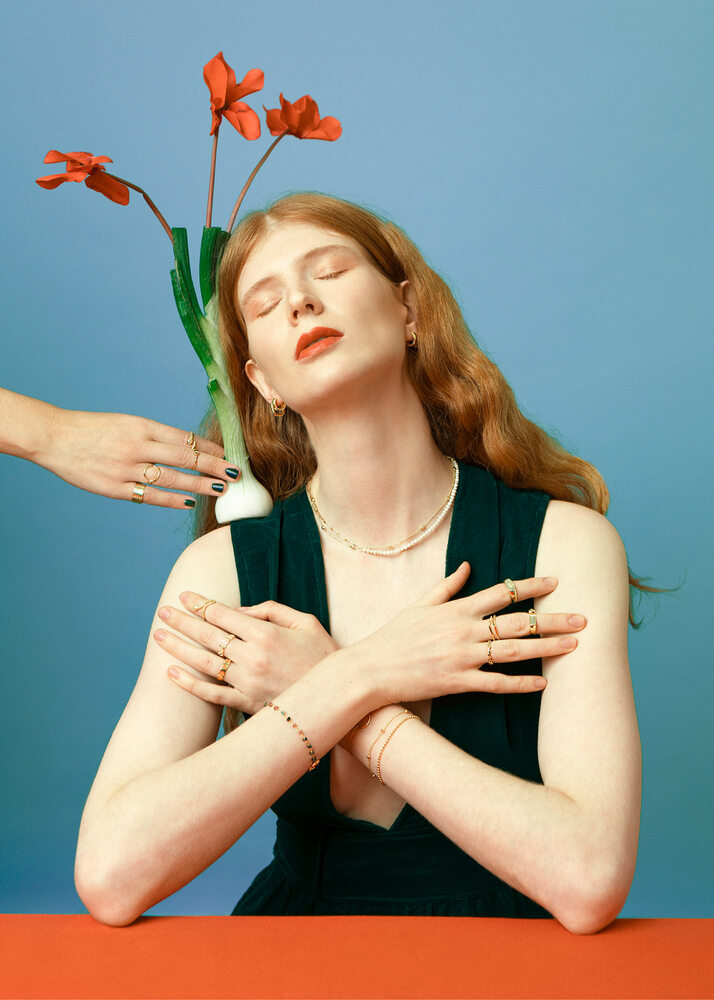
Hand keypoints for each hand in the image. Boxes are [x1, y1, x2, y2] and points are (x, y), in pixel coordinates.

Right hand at [42, 408, 239, 507]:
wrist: (54, 438)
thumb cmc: (93, 430)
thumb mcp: (125, 423)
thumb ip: (153, 435)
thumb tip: (186, 447)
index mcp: (141, 426)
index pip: (184, 438)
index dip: (209, 447)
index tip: (227, 454)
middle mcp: (137, 446)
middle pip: (184, 457)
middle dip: (213, 465)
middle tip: (236, 473)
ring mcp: (126, 469)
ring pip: (172, 478)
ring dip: (200, 484)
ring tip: (221, 488)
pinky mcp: (114, 488)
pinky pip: (149, 496)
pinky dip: (171, 500)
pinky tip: (189, 502)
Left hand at [154, 592, 339, 714]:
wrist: (339, 696)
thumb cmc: (324, 654)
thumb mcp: (305, 621)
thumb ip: (271, 610)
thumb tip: (238, 610)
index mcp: (266, 633)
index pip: (223, 615)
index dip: (200, 603)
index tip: (184, 596)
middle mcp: (253, 657)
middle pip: (208, 636)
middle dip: (182, 621)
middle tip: (162, 611)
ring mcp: (249, 683)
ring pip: (205, 663)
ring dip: (178, 648)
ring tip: (158, 636)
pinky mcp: (249, 704)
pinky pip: (213, 695)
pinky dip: (190, 684)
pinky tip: (171, 673)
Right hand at [349, 562, 585, 705]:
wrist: (370, 669)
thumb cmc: (393, 636)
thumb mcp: (419, 604)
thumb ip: (448, 585)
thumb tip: (468, 565)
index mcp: (456, 609)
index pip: (500, 592)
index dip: (530, 586)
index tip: (555, 581)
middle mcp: (463, 631)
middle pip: (516, 623)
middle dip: (551, 619)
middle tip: (582, 618)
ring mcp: (461, 657)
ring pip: (513, 651)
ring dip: (545, 648)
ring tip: (573, 645)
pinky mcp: (456, 682)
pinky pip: (495, 684)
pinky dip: (520, 684)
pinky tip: (543, 684)